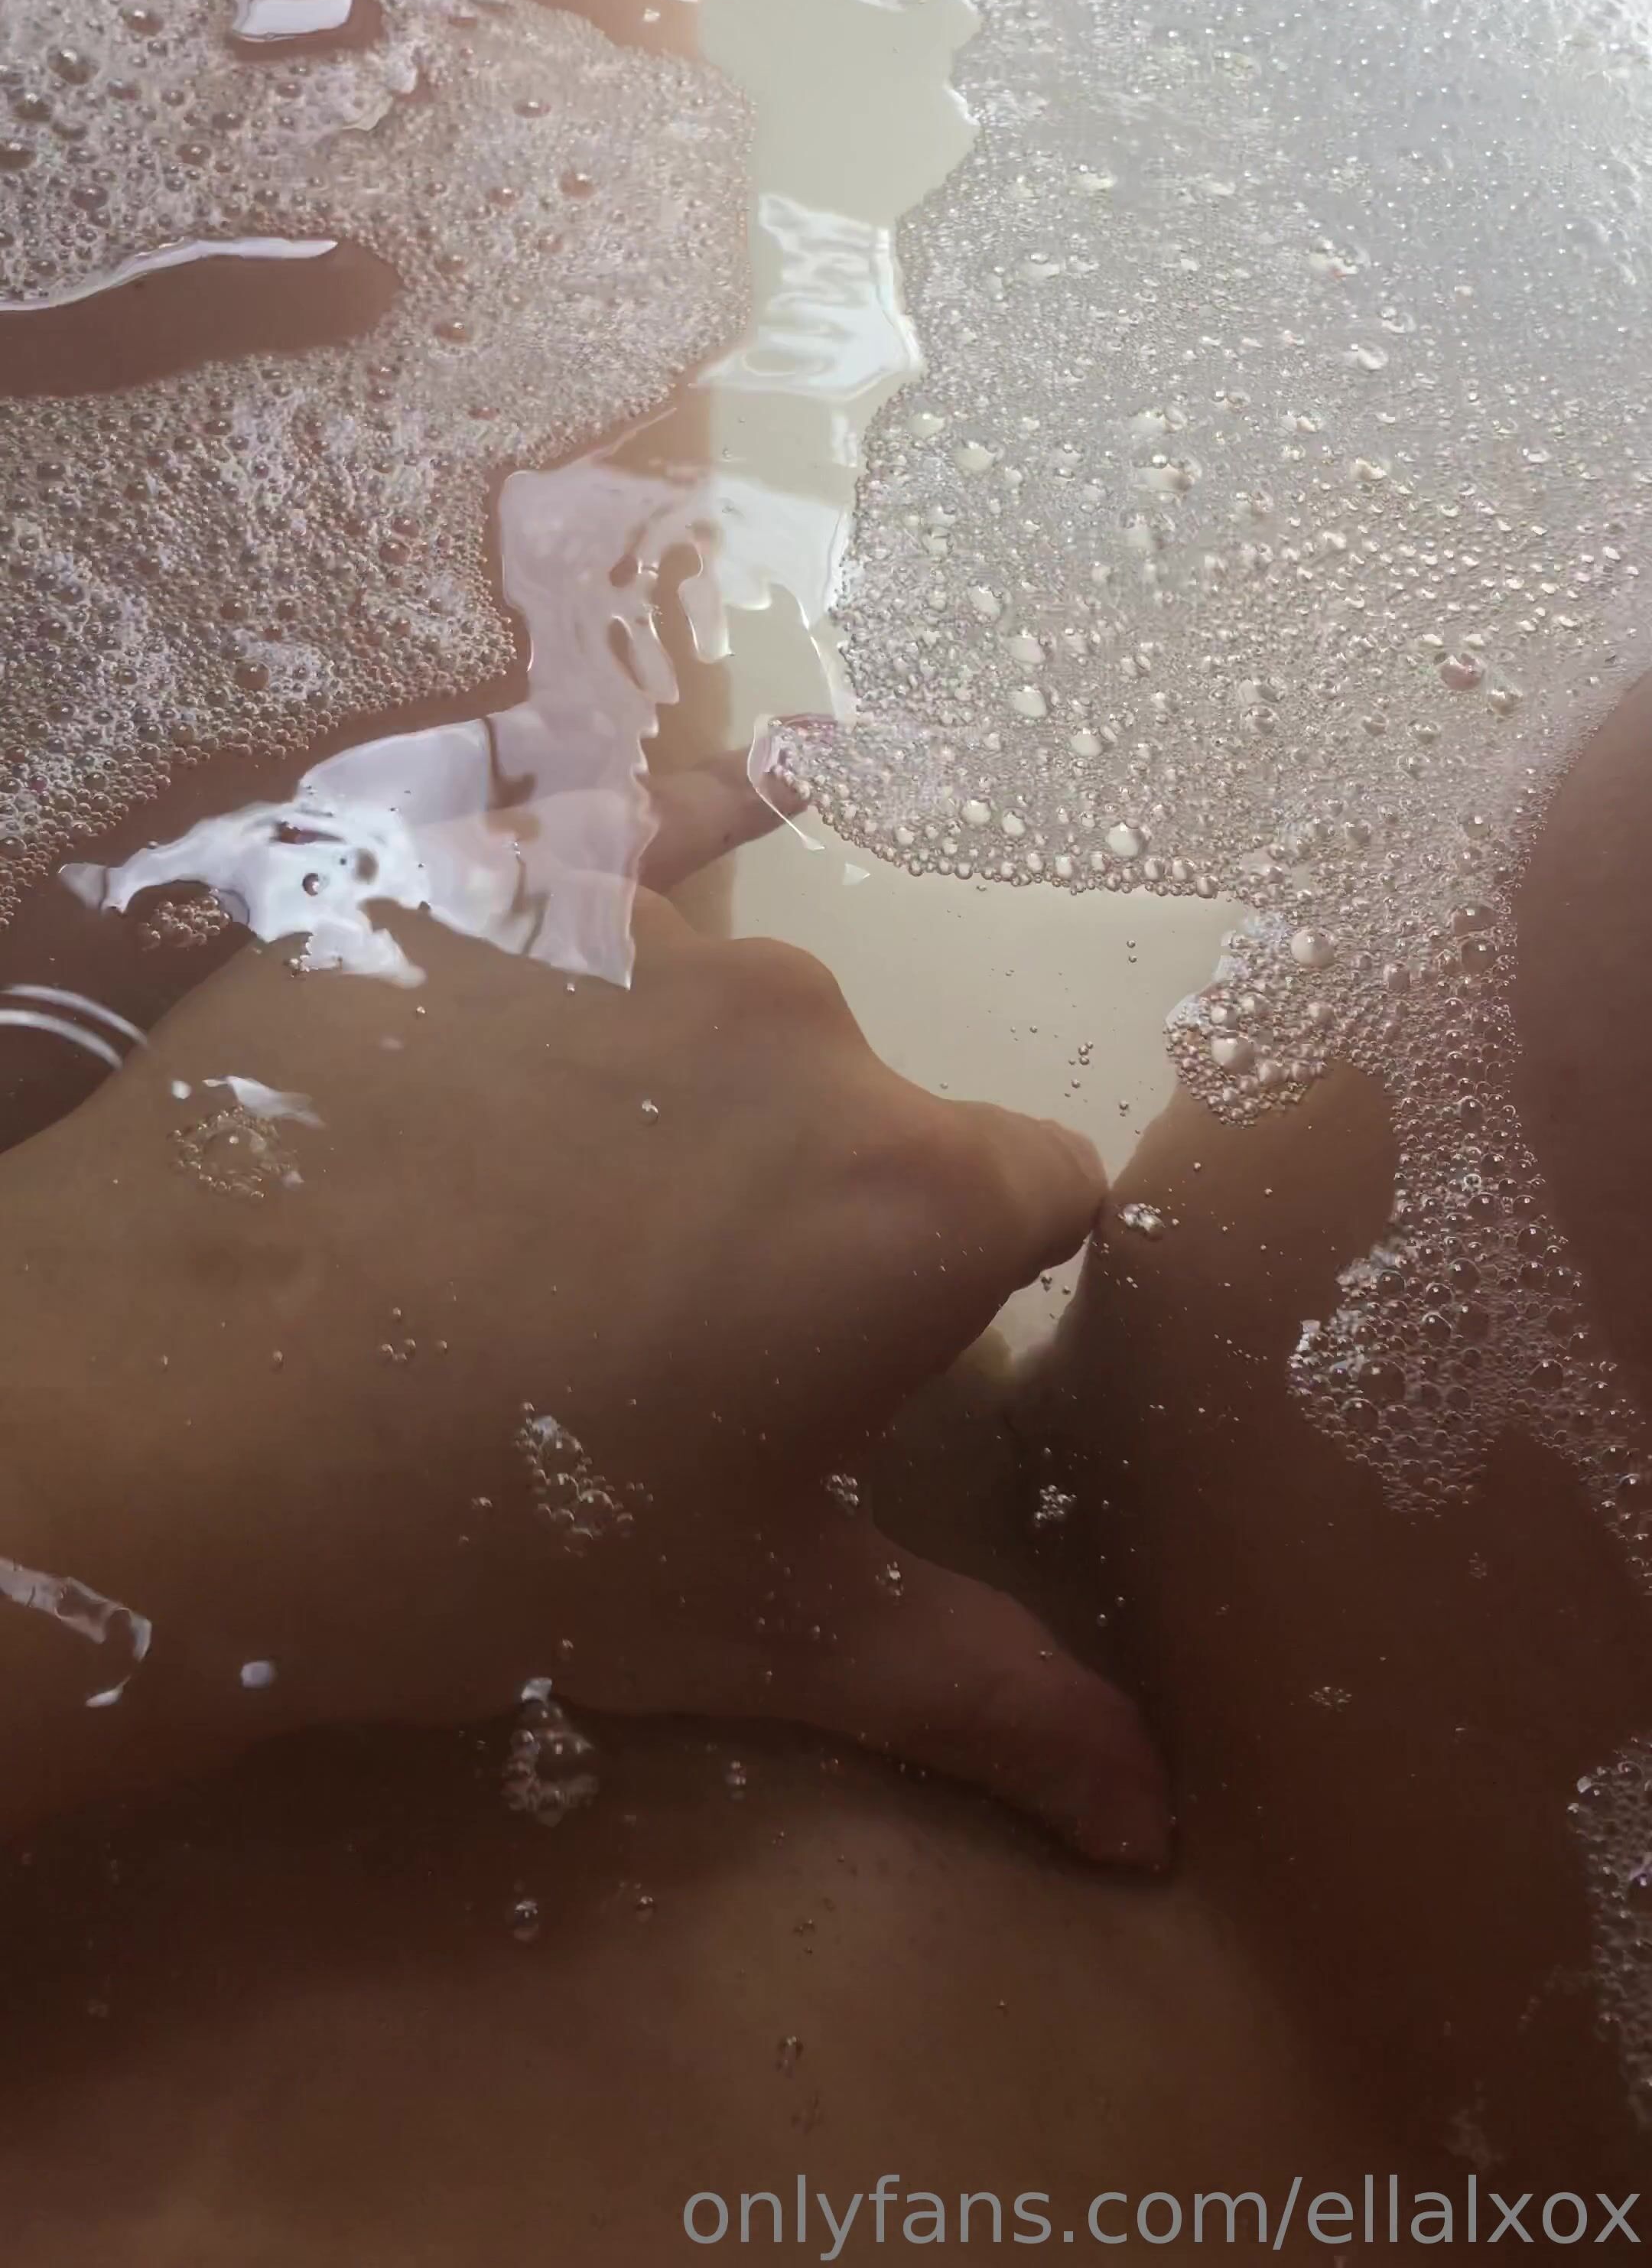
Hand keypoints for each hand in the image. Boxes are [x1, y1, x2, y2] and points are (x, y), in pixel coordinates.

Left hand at [0, 755, 1167, 1866]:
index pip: (1051, 1200)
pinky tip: (768, 766)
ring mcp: (648, 934)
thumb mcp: (758, 1631)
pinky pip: (638, 810)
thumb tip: (1160, 1819)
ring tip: (566, 1202)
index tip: (898, 1348)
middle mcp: (818, 1033)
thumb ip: (987, 1694)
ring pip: (748, 1003)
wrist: (175, 1426)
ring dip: (708, 1085)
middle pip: (879, 1113)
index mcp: (919, 1206)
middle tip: (677, 1329)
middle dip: (821, 1207)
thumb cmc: (493, 1542)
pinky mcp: (496, 878)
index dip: (988, 1278)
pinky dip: (702, 803)